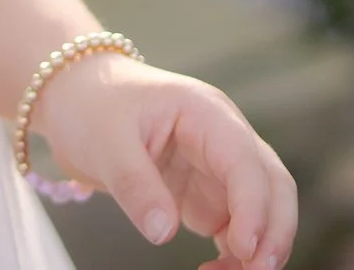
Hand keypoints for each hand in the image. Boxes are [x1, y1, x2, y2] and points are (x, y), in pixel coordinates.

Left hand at [30, 52, 297, 269]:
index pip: (245, 160)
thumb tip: (163, 233)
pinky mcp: (206, 195)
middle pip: (273, 184)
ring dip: (259, 245)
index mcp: (206, 113)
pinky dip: (236, 253)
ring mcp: (217, 169)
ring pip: (263, 209)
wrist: (78, 99)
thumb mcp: (106, 141)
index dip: (253, 205)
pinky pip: (236, 227)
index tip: (245, 246)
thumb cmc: (95, 106)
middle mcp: (223, 139)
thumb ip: (136, 184)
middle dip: (275, 229)